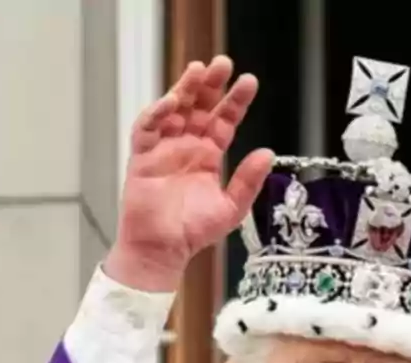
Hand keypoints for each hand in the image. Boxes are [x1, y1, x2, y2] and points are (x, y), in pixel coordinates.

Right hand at [106, 56, 273, 291]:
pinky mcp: (142, 157)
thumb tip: (267, 153)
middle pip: (199, 107)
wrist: (163, 250)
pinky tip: (171, 102)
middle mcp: (187, 147)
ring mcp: (164, 149)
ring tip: (198, 70)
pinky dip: (156, 113)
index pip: (224, 121)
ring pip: (173, 110)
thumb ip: (248, 180)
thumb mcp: (231, 207)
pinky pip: (146, 128)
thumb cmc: (194, 232)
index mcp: (209, 156)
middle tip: (223, 63)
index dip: (236, 101)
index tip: (249, 82)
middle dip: (211, 85)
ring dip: (184, 89)